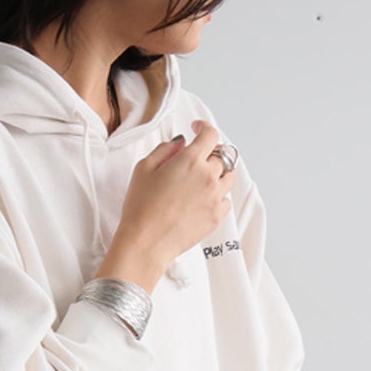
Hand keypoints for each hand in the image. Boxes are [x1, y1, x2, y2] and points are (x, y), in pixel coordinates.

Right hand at [110, 119, 232, 281]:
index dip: (204, 128)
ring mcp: (215, 198)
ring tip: (202, 179)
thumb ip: (166, 149)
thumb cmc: (142, 208)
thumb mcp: (144, 168)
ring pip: (228, 177)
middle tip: (197, 158)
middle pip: (222, 155)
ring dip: (218, 173)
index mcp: (191, 160)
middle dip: (210, 152)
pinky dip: (219, 195)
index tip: (197, 129)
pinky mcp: (216, 217)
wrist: (147, 243)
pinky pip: (226, 200)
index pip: (210, 134)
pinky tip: (204, 199)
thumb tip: (181, 143)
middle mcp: (208, 177)